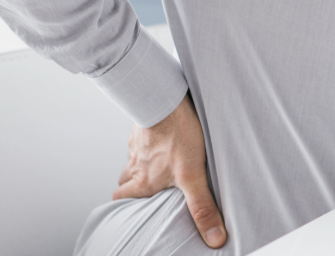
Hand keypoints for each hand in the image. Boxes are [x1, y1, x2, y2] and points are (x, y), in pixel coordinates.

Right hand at [114, 94, 226, 248]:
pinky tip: (165, 136)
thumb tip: (214, 238)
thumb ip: (202, 206)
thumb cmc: (177, 135)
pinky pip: (142, 136)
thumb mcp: (193, 175)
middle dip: (132, 184)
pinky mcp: (145, 123)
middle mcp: (135, 163)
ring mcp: (138, 142)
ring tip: (158, 162)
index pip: (120, 198)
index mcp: (143, 180)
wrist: (165, 98)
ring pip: (133, 157)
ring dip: (142, 162)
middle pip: (124, 178)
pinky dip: (150, 140)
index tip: (131, 208)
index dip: (124, 204)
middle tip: (147, 186)